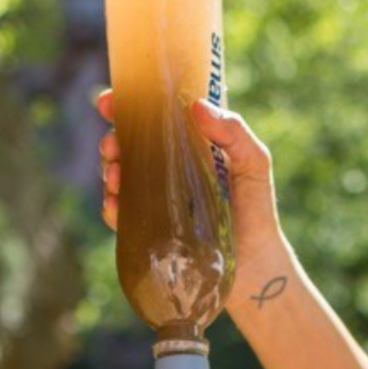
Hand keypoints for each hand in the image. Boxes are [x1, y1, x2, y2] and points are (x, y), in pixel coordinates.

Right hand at [95, 89, 291, 312]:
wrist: (254, 265)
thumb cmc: (257, 211)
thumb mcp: (254, 165)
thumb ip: (235, 134)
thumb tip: (197, 107)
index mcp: (189, 146)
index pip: (153, 118)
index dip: (127, 105)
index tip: (110, 103)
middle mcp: (168, 169)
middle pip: (128, 145)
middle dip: (112, 140)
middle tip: (113, 146)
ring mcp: (155, 199)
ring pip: (118, 177)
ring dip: (110, 171)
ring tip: (116, 176)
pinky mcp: (149, 230)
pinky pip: (121, 215)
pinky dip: (112, 207)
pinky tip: (116, 205)